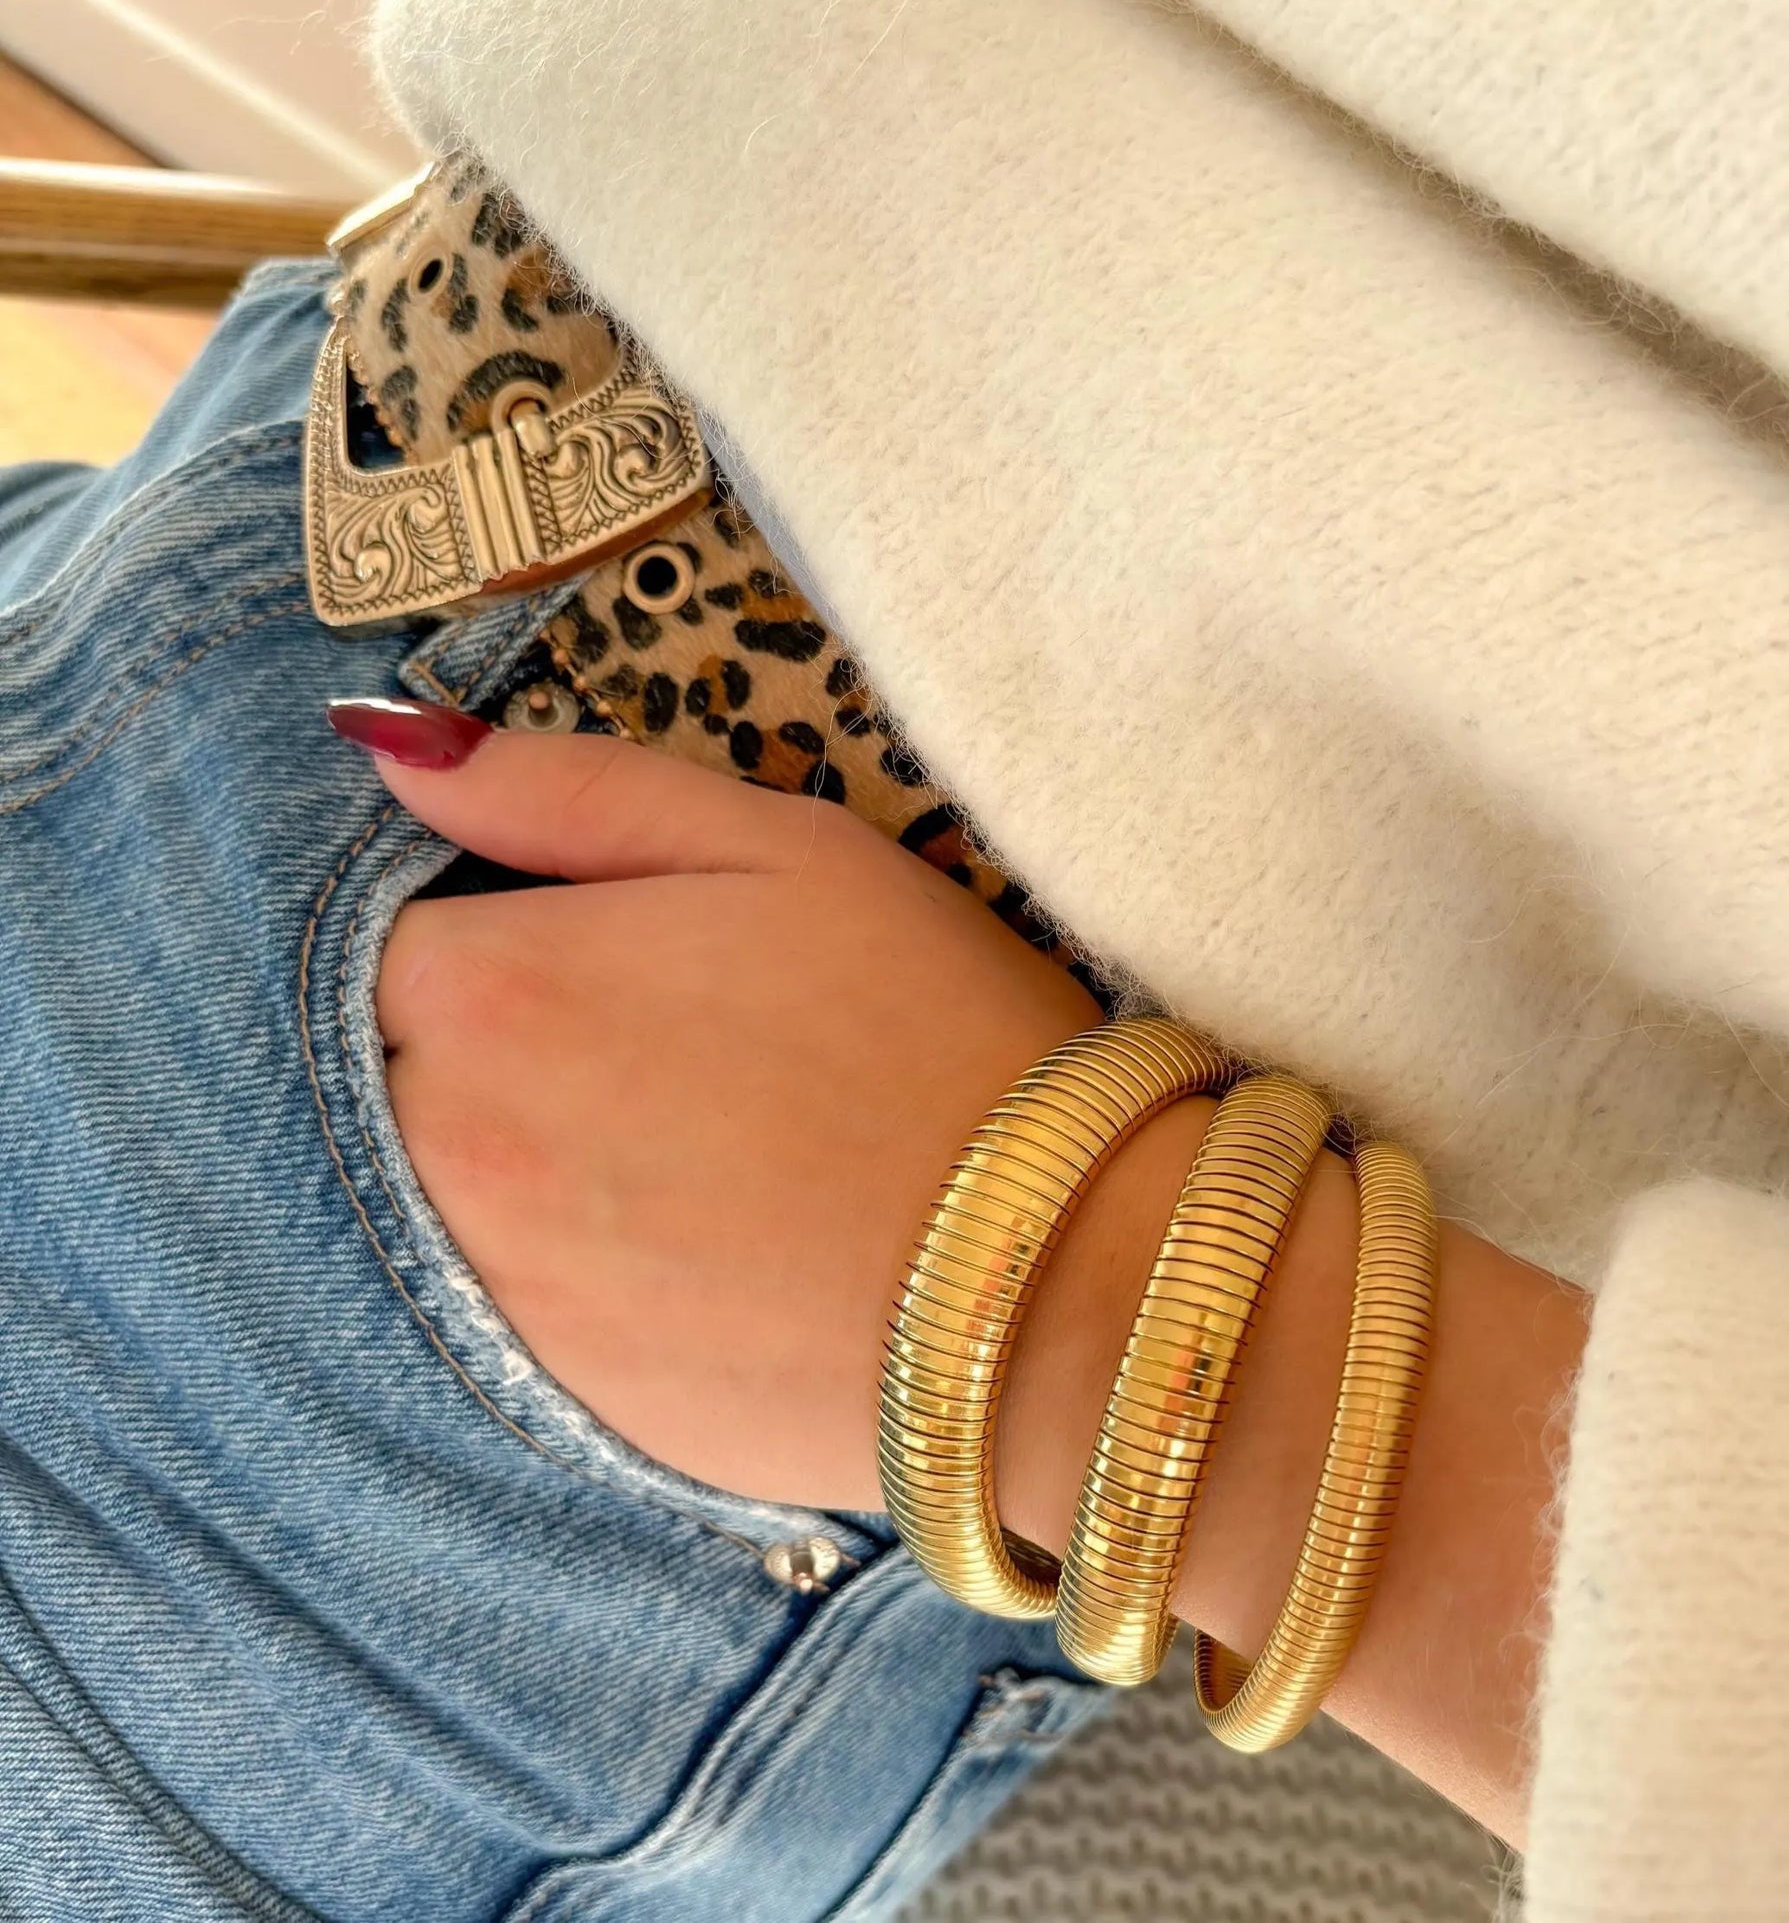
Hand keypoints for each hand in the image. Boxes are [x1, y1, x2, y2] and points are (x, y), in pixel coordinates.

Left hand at [334, 696, 1586, 1843]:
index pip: (392, 945)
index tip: (615, 973)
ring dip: (527, 1169)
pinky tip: (700, 1259)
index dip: (504, 946)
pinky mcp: (545, 1396)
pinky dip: (571, 1275)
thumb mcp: (777, 851)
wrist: (1044, 1286)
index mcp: (490, 986)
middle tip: (668, 1070)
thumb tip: (391, 747)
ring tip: (692, 1166)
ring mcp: (487, 1286)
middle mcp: (445, 1144)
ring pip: (443, 1195)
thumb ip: (568, 789)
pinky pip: (504, 1305)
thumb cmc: (927, 1034)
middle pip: (400, 1076)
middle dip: (501, 1057)